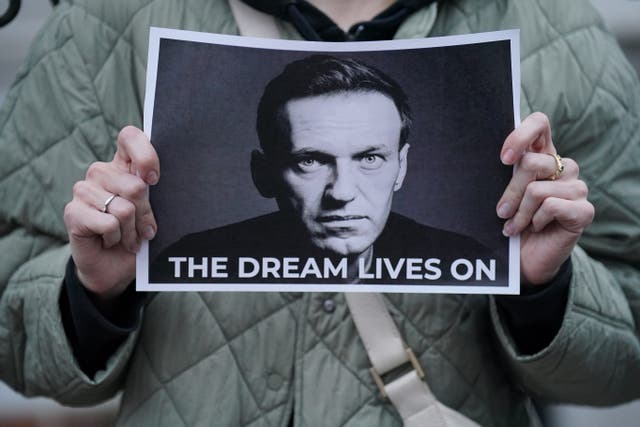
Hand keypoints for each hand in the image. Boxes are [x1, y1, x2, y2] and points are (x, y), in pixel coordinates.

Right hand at [63, 126, 158, 300]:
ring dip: (132, 231)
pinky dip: (116, 238)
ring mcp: (84, 190)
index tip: (154, 179)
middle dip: (146, 214)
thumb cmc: (138, 236)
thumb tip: (153, 181)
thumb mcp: (153, 213)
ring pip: (123, 208)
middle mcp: (101, 172)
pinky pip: (108, 224)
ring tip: (128, 238)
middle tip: (144, 229)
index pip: (130, 137)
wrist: (114, 269)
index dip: (145, 155)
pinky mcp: (72, 212)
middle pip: (136, 186)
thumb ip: (154, 194)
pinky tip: (110, 241)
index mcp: (123, 166)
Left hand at [496, 113, 593, 285]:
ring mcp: (576, 188)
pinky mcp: (584, 210)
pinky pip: (552, 206)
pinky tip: (536, 228)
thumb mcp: (502, 194)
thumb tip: (489, 156)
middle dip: (510, 192)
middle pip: (531, 163)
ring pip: (538, 189)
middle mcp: (562, 167)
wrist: (525, 259)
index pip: (539, 123)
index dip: (521, 135)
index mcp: (542, 156)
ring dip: (520, 213)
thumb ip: (504, 173)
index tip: (504, 159)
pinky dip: (536, 221)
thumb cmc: (510, 222)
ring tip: (514, 226)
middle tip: (501, 212)